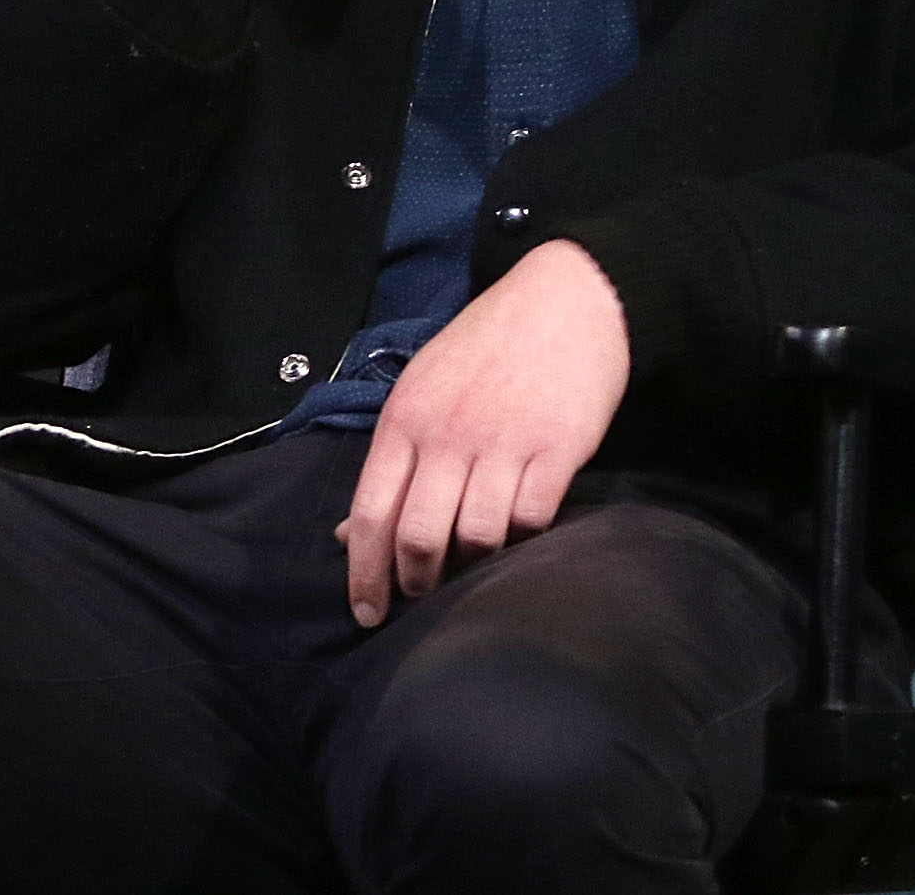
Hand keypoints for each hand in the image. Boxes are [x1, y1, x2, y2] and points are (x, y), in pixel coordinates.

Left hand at [335, 238, 629, 625]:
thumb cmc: (484, 347)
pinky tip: (520, 532)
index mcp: (404, 420)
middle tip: (422, 598)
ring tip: (473, 567)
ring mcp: (503, 443)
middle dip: (415, 582)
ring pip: (477, 537)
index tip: (365, 614)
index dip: (363, 573)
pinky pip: (532, 519)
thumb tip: (350, 533)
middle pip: (418, 536)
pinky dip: (523, 538)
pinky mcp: (557, 450)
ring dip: (473, 566)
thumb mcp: (421, 388)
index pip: (370, 513)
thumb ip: (391, 460)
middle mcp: (447, 435)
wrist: (564, 299)